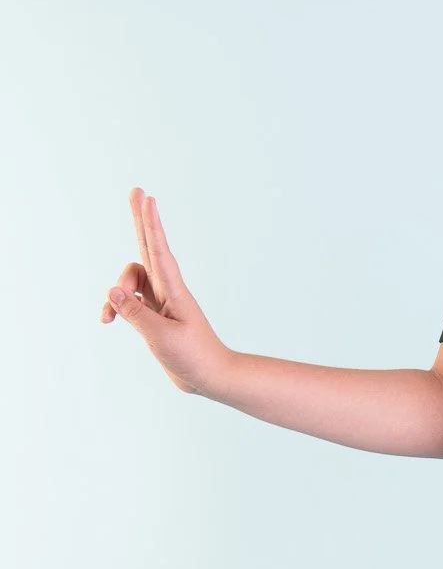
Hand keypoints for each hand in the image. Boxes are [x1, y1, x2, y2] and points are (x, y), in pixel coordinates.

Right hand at [100, 189, 229, 395]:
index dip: (151, 223)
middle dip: (141, 220)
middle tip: (136, 191)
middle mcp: (167, 290)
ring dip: (114, 292)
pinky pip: (129, 300)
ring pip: (130, 278)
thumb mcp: (161, 337)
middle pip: (148, 247)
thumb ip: (135, 313)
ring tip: (105, 318)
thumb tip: (112, 289)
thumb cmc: (193, 357)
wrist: (210, 377)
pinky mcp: (154, 315)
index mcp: (173, 291)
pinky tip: (108, 320)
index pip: (158, 250)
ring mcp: (160, 301)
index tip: (148, 198)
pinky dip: (116, 307)